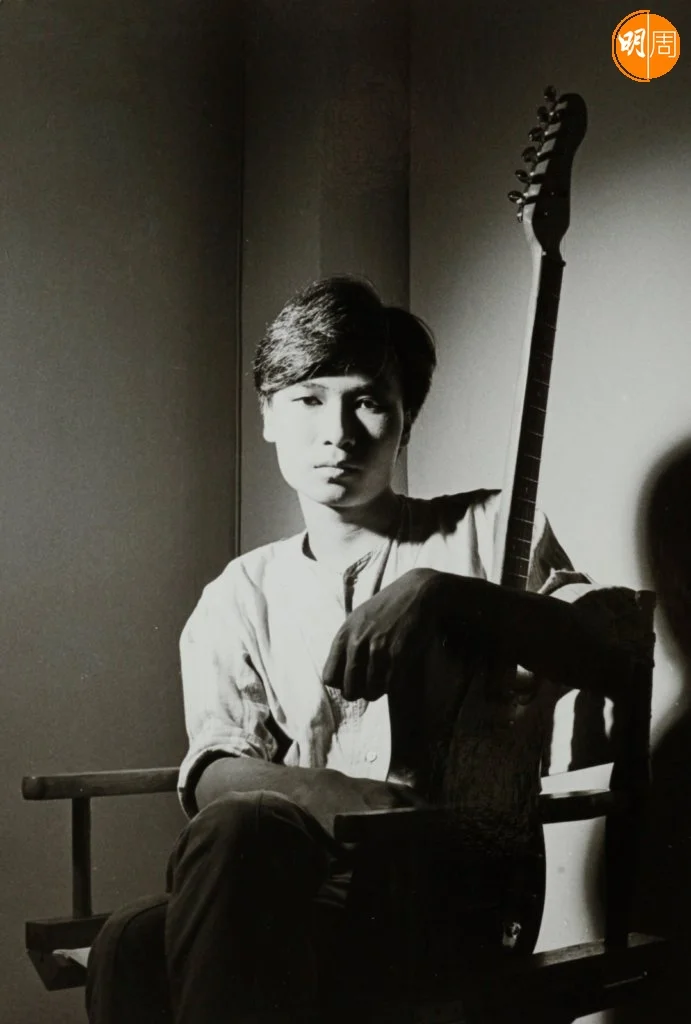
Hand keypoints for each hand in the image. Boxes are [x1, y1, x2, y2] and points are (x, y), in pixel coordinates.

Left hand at [322, 568, 482, 700]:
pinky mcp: (398, 654)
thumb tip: (339, 675)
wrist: (419, 592)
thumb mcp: (358, 619)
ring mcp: (377, 649)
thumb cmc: (388, 607)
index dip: (342, 684)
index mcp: (344, 634)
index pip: (329, 678)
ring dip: (380, 690)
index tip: (355, 680)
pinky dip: (395, 687)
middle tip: (372, 684)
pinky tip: (399, 675)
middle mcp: (357, 643)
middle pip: (349, 690)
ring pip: (371, 692)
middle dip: (361, 692)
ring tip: (387, 679)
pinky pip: (391, 687)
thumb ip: (347, 643)